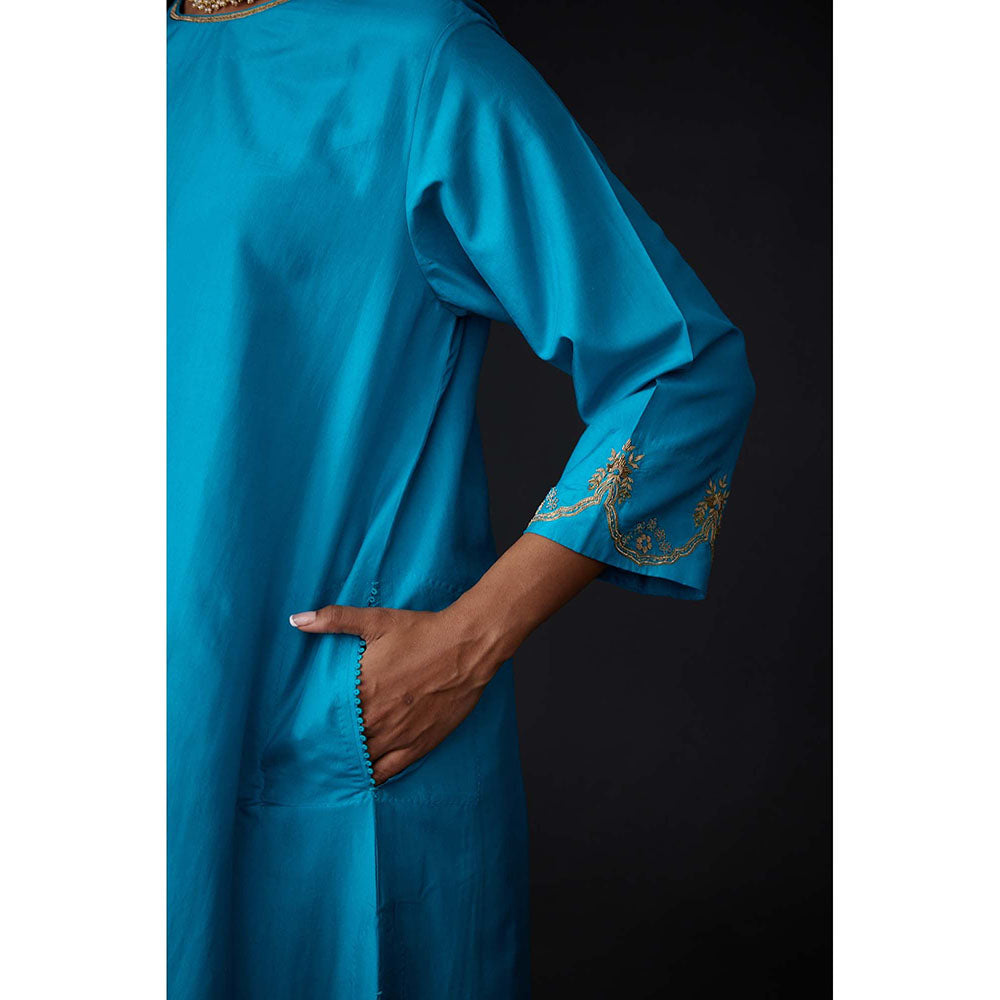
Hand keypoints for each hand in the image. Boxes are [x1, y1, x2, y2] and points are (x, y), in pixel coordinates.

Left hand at [289, 602, 504, 784]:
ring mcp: (398, 735)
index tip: (301, 728)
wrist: (468, 646)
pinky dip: (373, 774)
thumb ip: (335, 620)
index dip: (314, 725)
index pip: (326, 719)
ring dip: (349, 759)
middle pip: (342, 742)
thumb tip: (297, 619)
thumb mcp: (377, 621)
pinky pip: (388, 770)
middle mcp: (376, 718)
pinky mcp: (420, 745)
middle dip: (330, 743)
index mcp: (362, 690)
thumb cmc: (422, 632)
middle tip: (315, 747)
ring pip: (362, 758)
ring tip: (335, 761)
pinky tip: (364, 773)